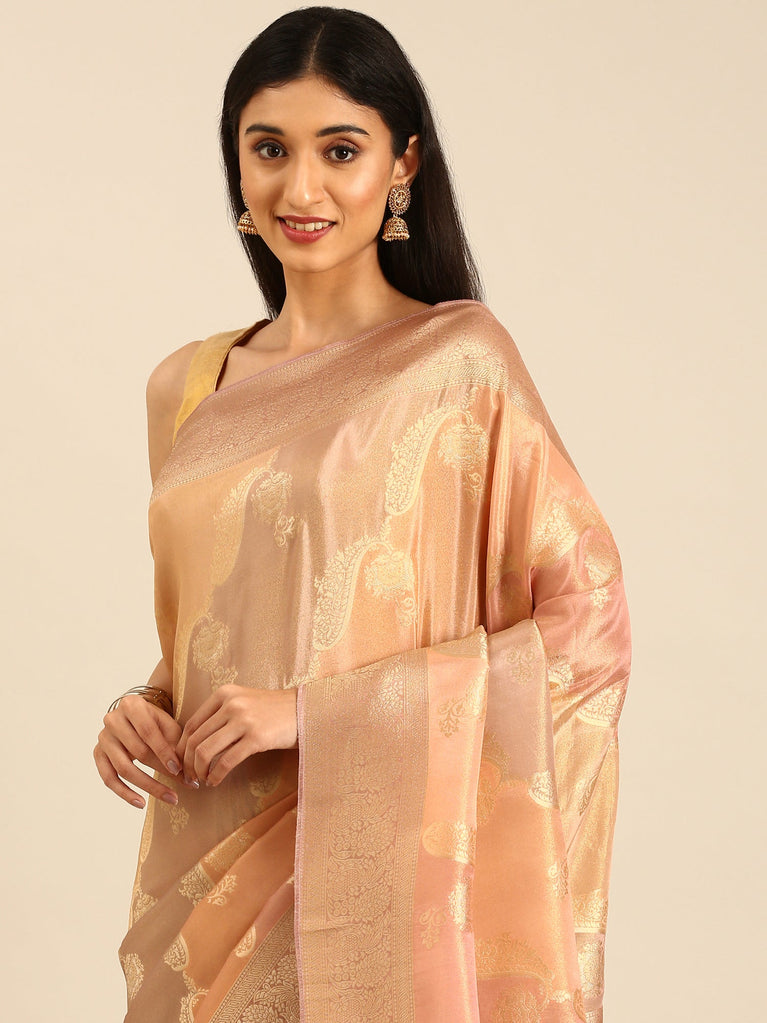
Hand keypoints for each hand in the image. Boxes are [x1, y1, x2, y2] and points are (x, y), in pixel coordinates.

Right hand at [94, 696, 182, 808]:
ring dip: (147, 786)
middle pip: (137, 752)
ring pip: (123, 768)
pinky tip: (141, 803)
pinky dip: (124, 793)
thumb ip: (176, 745)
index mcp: (131, 705)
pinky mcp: (98, 754)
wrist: (134, 716)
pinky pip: (109, 778)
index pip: (149, 732)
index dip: (164, 753)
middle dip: (161, 772)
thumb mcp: (167, 725)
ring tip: (168, 798)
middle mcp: (112, 720)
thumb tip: (188, 776)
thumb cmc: (155, 721)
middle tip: (180, 787)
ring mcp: (103, 738)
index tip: (179, 771)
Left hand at [177, 684, 297, 787]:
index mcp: (224, 694)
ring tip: (202, 780)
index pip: (191, 724)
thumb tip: (193, 742)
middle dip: (187, 763)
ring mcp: (244, 720)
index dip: (181, 747)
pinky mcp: (257, 738)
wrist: (304, 710)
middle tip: (188, 777)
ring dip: (199, 771)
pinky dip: (216, 775)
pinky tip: (216, 781)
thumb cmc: (272, 711)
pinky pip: (226, 762)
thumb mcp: (243, 702)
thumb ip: (220, 715)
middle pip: (195, 739)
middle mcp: (231, 704)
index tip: (181, 762)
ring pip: (206, 751)